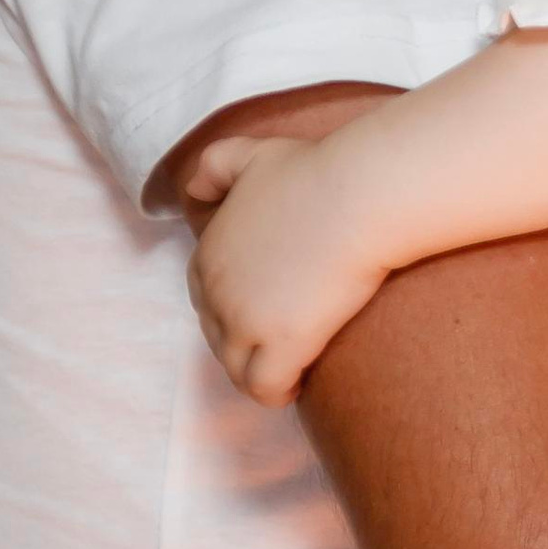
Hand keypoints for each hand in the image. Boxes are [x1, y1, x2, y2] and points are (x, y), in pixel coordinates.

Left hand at [185, 129, 388, 404]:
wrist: (357, 199)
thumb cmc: (314, 173)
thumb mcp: (249, 154)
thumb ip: (213, 167)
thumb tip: (190, 189)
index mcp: (206, 255)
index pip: (204, 301)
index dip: (230, 312)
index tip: (262, 312)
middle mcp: (216, 294)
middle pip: (219, 340)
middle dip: (243, 346)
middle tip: (278, 345)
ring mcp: (246, 324)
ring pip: (238, 371)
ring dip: (258, 374)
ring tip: (287, 372)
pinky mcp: (283, 348)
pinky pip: (265, 389)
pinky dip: (277, 393)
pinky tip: (297, 388)